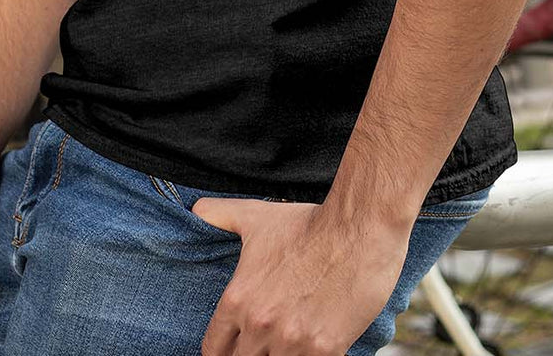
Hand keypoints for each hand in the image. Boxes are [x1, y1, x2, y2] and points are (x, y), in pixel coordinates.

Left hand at [191, 195, 408, 355]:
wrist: (357, 231)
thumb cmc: (306, 225)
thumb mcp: (255, 217)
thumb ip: (220, 216)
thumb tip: (195, 211)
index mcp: (238, 300)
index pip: (213, 349)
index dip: (220, 351)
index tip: (231, 347)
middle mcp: (260, 326)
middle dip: (247, 355)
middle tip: (260, 344)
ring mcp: (293, 342)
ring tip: (285, 343)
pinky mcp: (325, 352)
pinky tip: (310, 348)